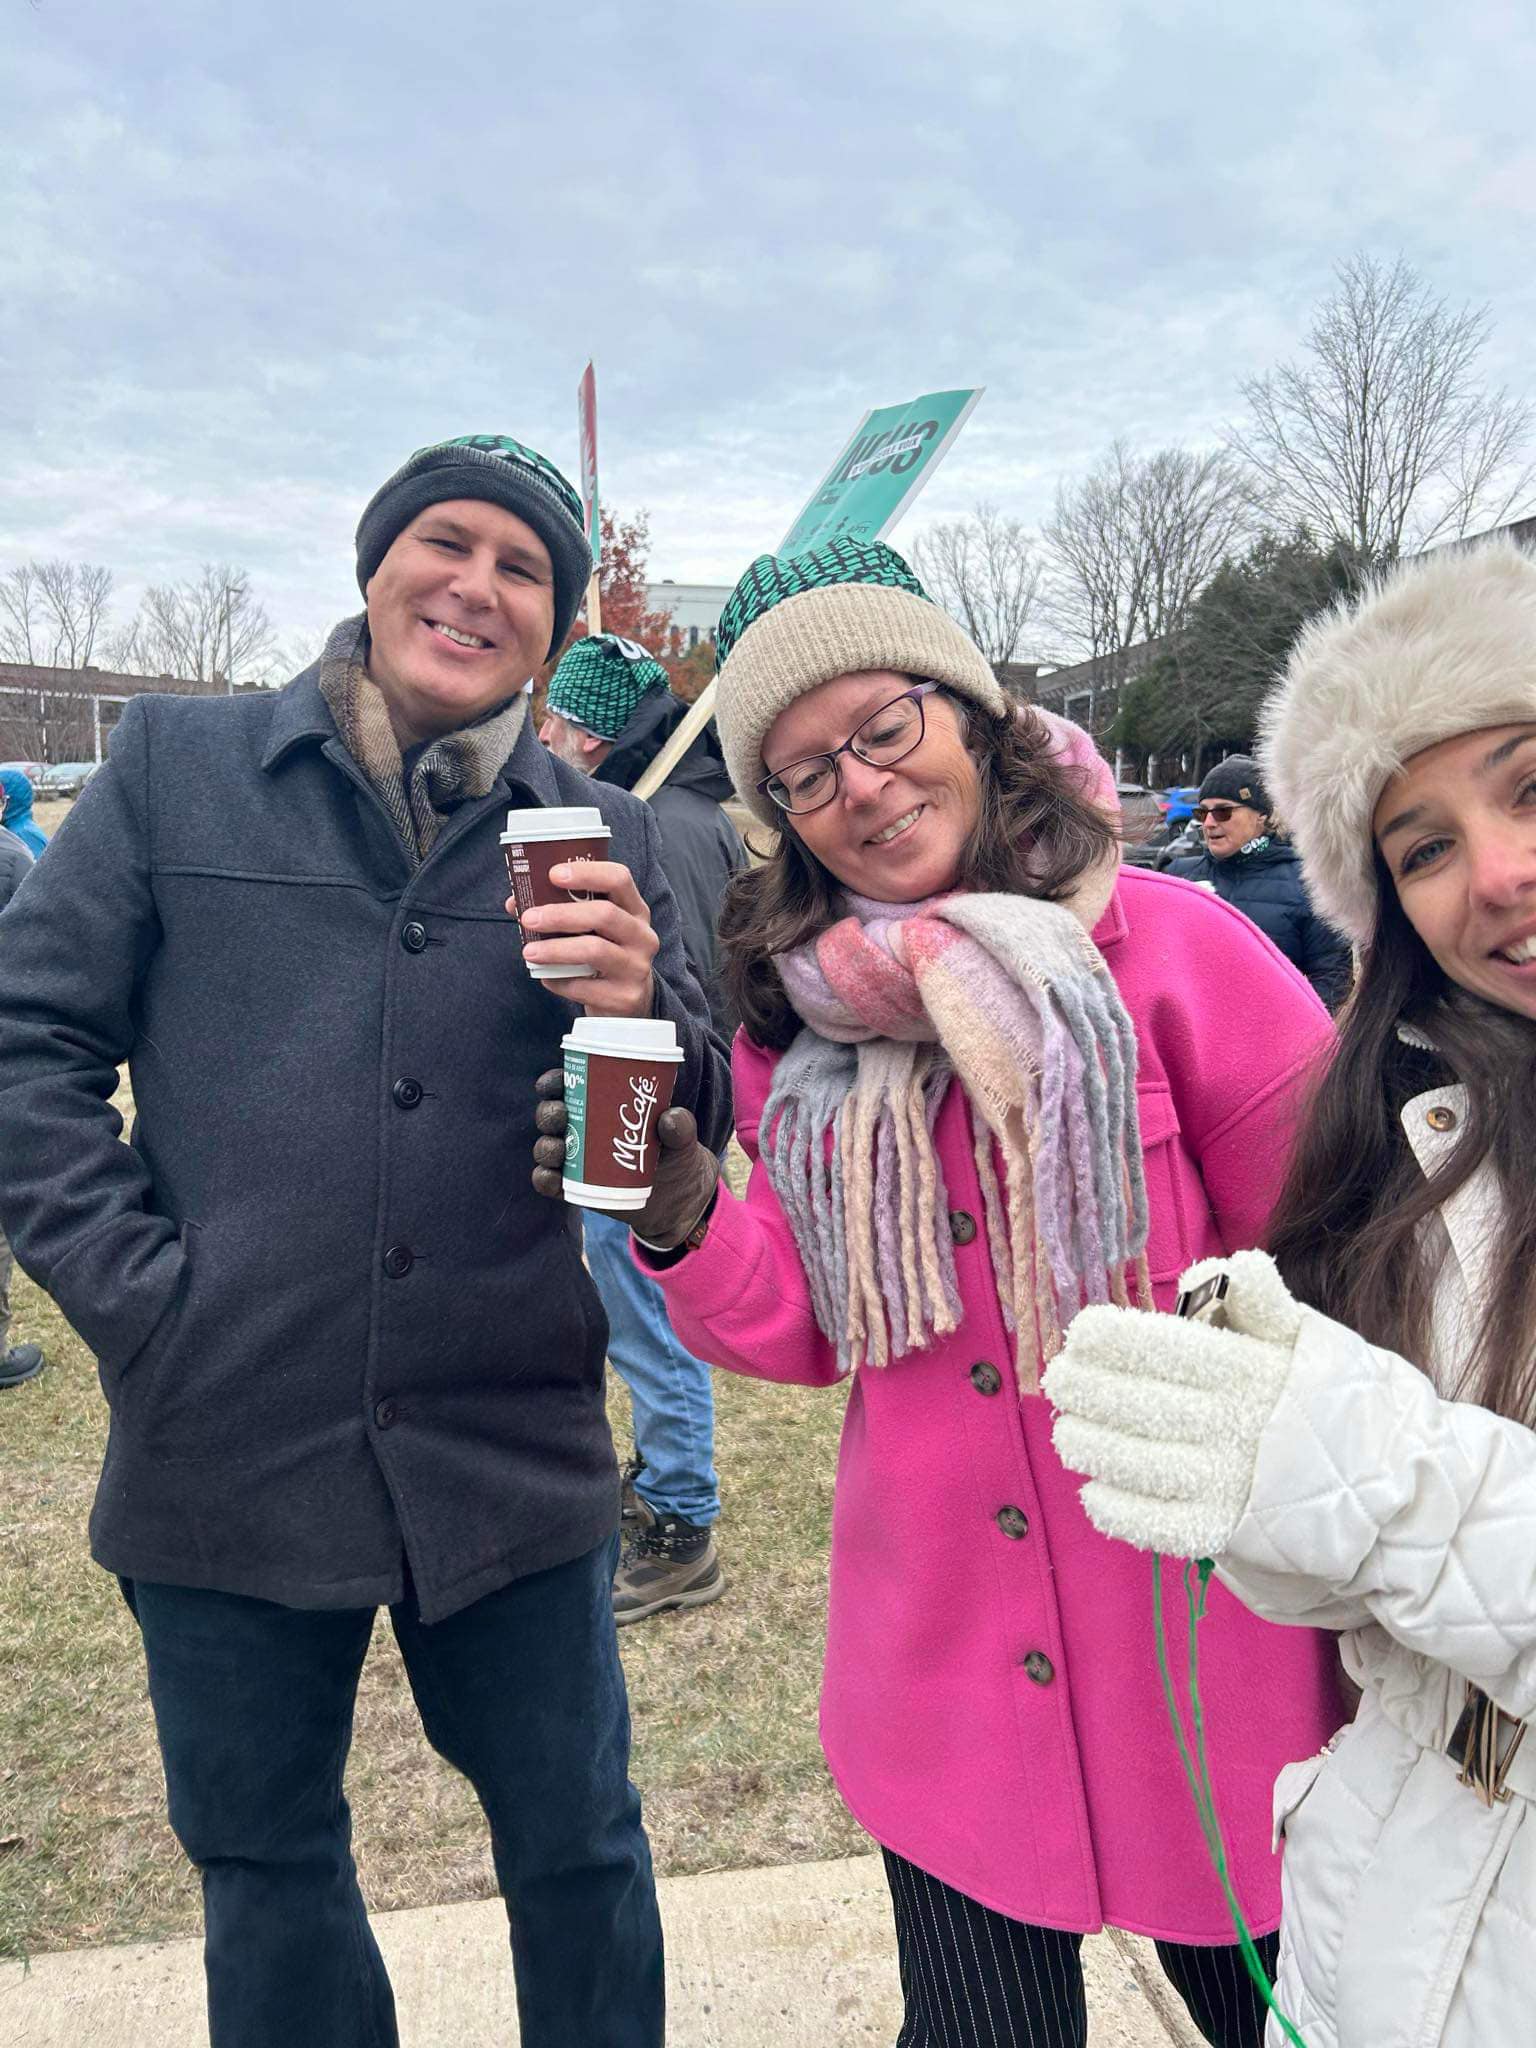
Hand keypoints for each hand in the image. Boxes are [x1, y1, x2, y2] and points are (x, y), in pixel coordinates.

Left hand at [510, 860, 657, 1017]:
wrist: (627, 1000)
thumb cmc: (602, 953)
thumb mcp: (593, 928)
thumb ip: (561, 910)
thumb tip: (515, 903)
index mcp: (635, 910)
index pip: (618, 878)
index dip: (586, 872)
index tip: (553, 874)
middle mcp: (642, 936)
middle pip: (604, 914)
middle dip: (561, 914)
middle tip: (529, 918)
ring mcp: (636, 967)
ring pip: (594, 950)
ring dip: (555, 949)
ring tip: (528, 952)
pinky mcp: (625, 997)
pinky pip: (583, 986)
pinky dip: (558, 981)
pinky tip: (545, 977)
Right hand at [532, 1068, 720, 1243]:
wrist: (678, 1199)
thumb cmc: (676, 1155)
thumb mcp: (683, 1139)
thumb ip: (682, 1126)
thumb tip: (670, 1118)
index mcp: (600, 1105)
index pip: (568, 1086)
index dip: (554, 1082)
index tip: (554, 1083)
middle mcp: (581, 1129)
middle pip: (551, 1115)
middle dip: (548, 1113)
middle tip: (562, 1115)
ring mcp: (576, 1160)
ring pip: (547, 1147)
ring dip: (545, 1146)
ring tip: (559, 1148)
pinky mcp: (574, 1188)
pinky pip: (549, 1182)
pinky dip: (544, 1179)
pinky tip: (551, 1177)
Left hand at [1042, 1250, 1302, 1559]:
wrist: (1390, 1481)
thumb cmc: (1329, 1395)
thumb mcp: (1303, 1336)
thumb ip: (1255, 1301)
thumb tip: (1210, 1269)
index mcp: (1252, 1371)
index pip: (1169, 1350)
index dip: (1116, 1340)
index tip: (1079, 1332)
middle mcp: (1237, 1426)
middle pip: (1143, 1406)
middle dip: (1089, 1391)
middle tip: (1057, 1380)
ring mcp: (1231, 1483)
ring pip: (1141, 1464)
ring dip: (1091, 1447)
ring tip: (1065, 1433)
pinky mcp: (1229, 1532)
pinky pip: (1161, 1525)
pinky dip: (1119, 1511)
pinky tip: (1094, 1492)